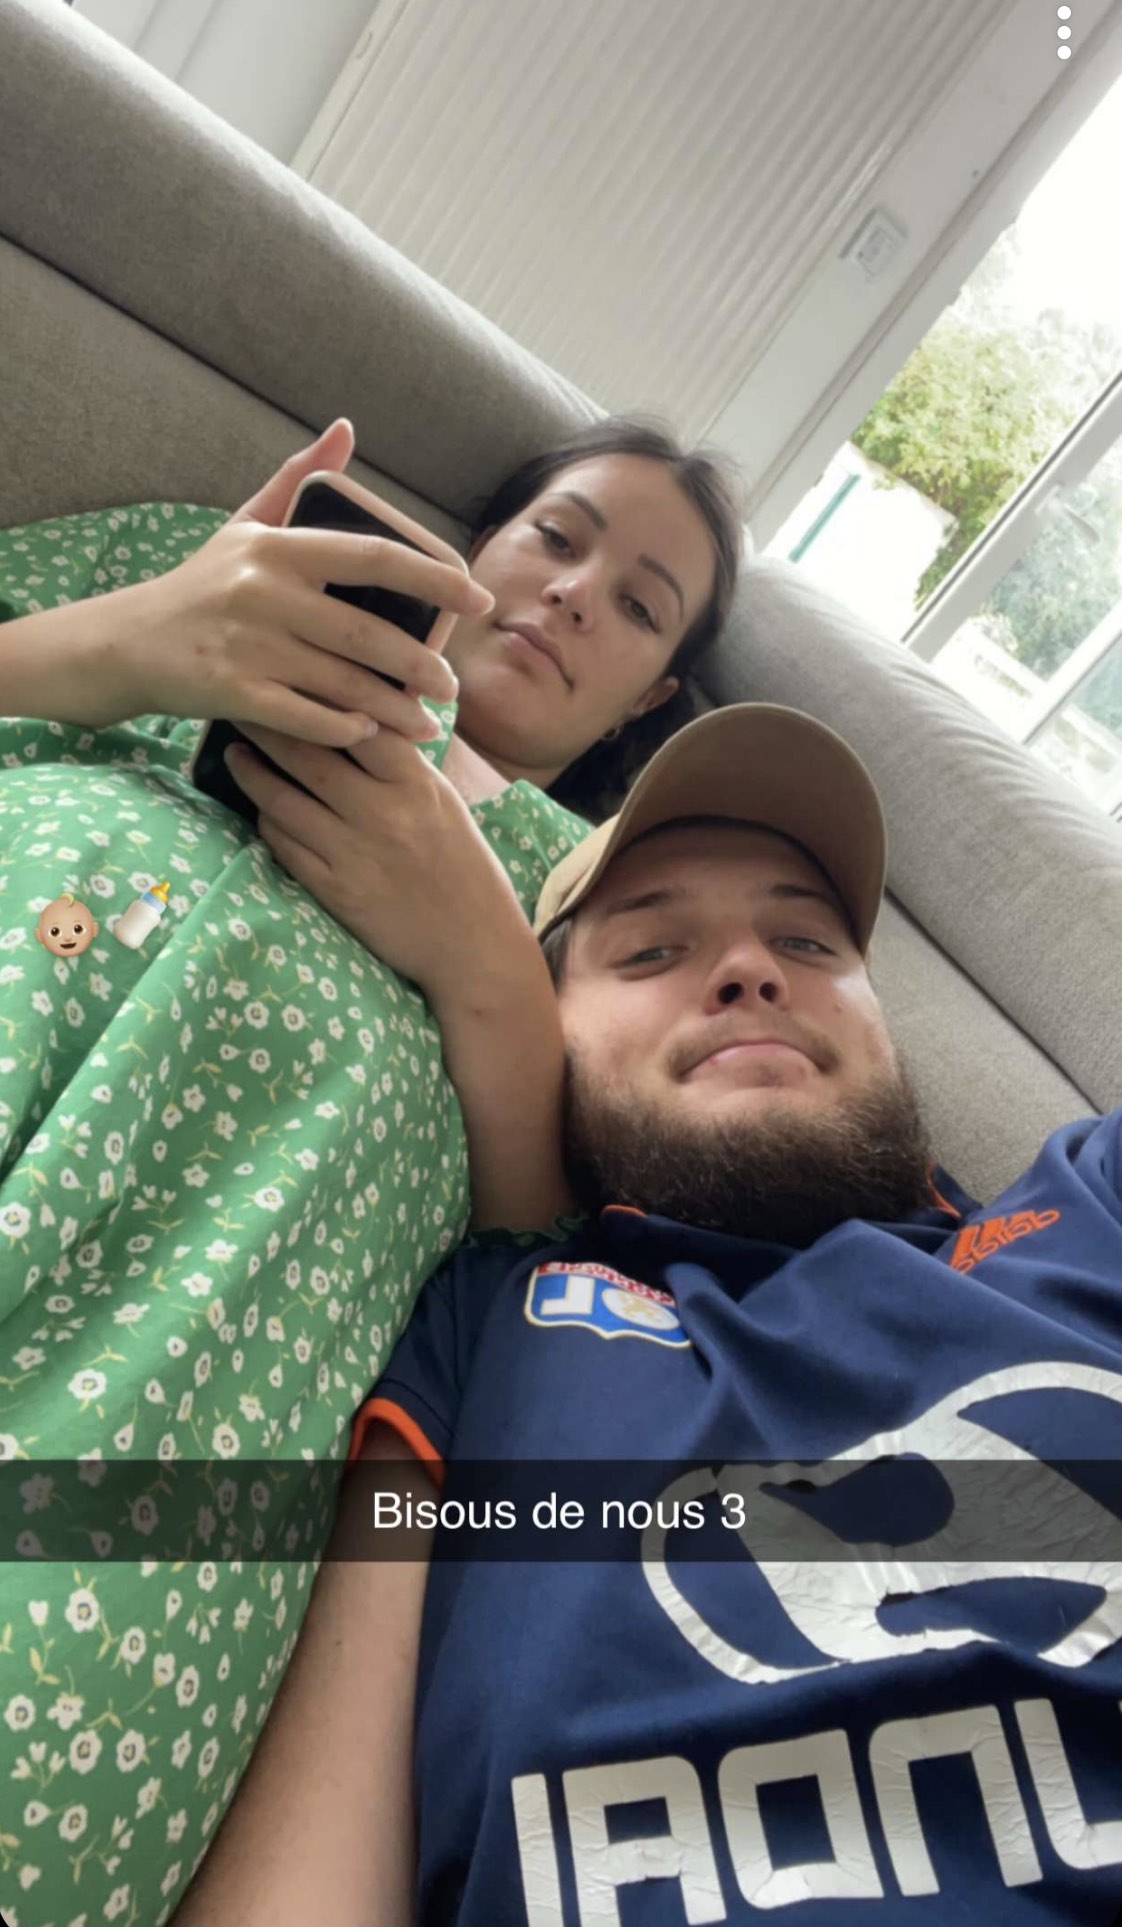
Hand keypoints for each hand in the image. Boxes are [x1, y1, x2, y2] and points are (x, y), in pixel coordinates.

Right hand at [102, 420, 492, 743]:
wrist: (127, 641)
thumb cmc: (201, 584)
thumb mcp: (245, 526)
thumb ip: (297, 480)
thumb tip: (346, 428)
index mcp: (279, 548)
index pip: (374, 559)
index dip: (435, 579)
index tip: (479, 599)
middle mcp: (264, 593)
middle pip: (366, 634)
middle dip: (420, 665)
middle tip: (452, 686)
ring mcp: (247, 645)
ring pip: (342, 684)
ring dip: (393, 710)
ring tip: (428, 725)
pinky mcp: (231, 692)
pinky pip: (305, 717)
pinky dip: (343, 729)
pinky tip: (369, 734)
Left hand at [225, 723, 523, 1002]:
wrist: (473, 945)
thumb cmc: (464, 866)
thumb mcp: (444, 802)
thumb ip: (403, 763)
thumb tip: (364, 714)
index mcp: (416, 785)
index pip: (358, 724)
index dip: (318, 697)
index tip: (291, 677)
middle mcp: (382, 814)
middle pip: (308, 756)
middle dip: (267, 725)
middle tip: (241, 703)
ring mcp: (353, 854)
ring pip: (283, 801)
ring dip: (252, 773)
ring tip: (236, 753)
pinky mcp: (333, 892)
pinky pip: (284, 846)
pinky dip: (268, 821)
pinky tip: (261, 807)